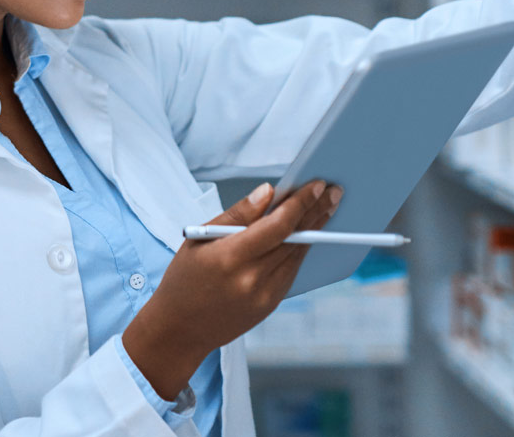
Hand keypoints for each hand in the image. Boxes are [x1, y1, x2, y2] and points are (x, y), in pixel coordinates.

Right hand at [122, 180, 341, 398]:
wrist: (179, 329)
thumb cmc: (184, 279)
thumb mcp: (199, 238)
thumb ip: (237, 214)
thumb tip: (268, 192)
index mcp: (230, 258)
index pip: (277, 225)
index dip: (301, 203)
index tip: (317, 185)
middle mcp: (252, 279)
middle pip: (295, 238)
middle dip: (317, 211)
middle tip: (334, 191)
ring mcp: (265, 295)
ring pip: (298, 254)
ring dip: (315, 229)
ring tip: (327, 207)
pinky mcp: (271, 304)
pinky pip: (292, 270)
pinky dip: (301, 249)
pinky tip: (309, 233)